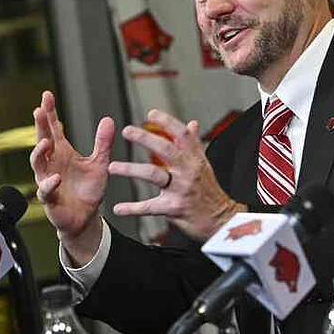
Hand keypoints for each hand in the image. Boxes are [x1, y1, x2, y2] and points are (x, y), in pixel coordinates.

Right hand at [29, 90, 113, 264]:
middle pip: (42, 140)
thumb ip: (102, 143)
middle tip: (39, 110)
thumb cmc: (89, 189)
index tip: (47, 96)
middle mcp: (52, 164)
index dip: (49, 113)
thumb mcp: (100, 163)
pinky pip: (45, 190)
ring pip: (37, 164)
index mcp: (62, 152)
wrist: (86, 217)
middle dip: (40, 126)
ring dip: (39, 152)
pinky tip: (55, 178)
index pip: (53, 129)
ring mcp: (47, 180)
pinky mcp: (49, 198)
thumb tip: (108, 119)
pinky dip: (49, 183)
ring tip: (45, 142)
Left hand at [108, 109, 244, 241]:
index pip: (182, 135)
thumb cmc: (210, 191)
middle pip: (166, 150)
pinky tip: (119, 208)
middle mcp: (189, 171)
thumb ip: (195, 144)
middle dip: (145, 138)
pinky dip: (133, 208)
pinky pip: (150, 207)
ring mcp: (181, 189)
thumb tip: (192, 124)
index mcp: (195, 159)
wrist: (221, 219)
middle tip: (127, 131)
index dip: (168, 122)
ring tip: (112, 167)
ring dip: (131, 169)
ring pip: (154, 175)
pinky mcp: (174, 208)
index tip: (151, 114)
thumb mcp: (204, 164)